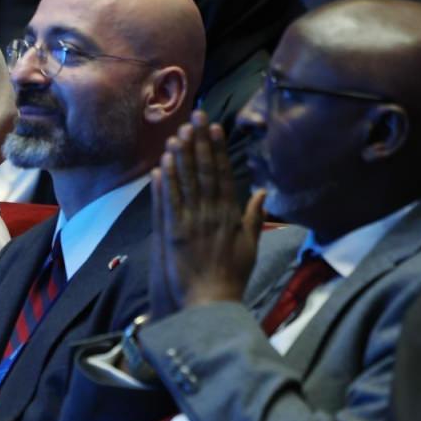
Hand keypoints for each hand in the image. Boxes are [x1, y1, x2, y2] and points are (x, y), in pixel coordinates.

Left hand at [154, 112, 265, 311]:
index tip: (213, 127)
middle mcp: (210, 214)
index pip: (222, 175)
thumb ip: (255, 218)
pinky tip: (160, 166)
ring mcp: (189, 223)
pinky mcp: (171, 234)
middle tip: (193, 117)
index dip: (216, 149)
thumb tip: (261, 193)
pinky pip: (167, 204)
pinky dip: (163, 184)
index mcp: (229, 215)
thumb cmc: (232, 277)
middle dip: (197, 143)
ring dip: (178, 157)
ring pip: (184, 184)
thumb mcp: (250, 246)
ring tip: (175, 134)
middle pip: (202, 172)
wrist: (210, 303)